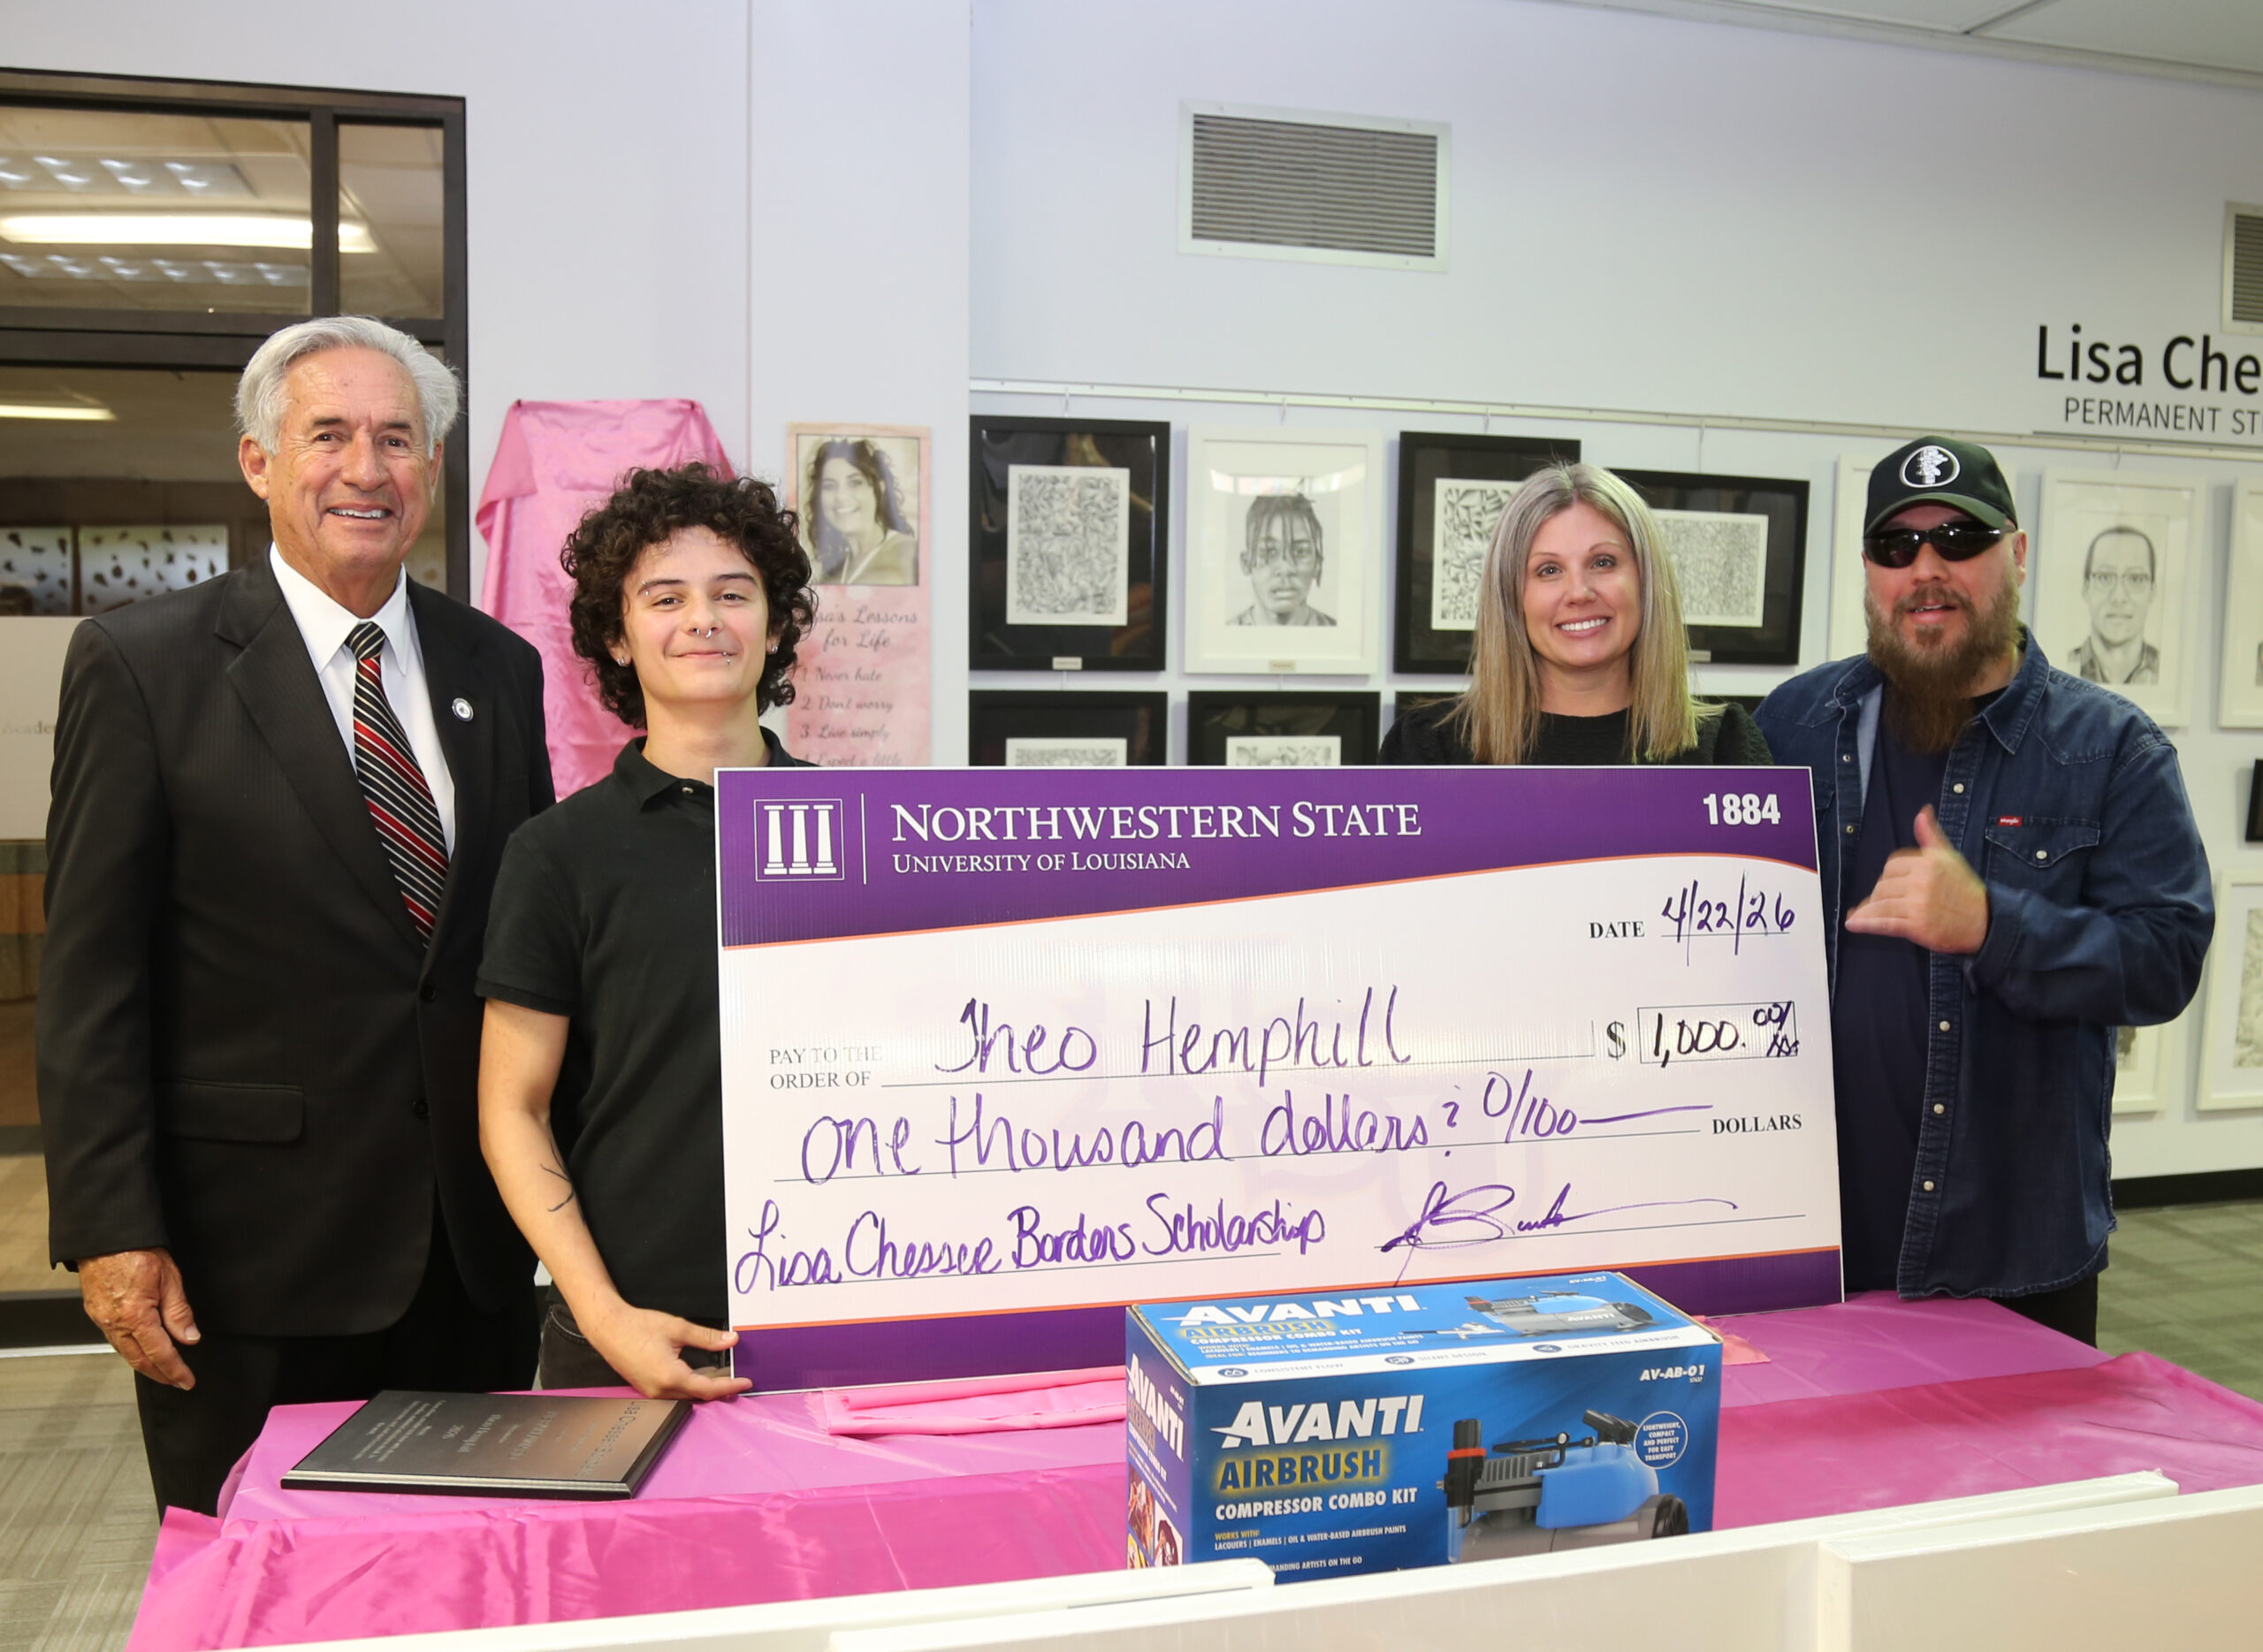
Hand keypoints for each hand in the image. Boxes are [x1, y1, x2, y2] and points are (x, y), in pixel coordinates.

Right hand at [77, 1248, 198, 1388]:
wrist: (106, 1237)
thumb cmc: (137, 1250)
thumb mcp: (169, 1278)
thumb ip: (179, 1312)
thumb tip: (189, 1338)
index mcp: (135, 1316)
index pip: (159, 1353)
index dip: (175, 1370)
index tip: (187, 1381)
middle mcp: (114, 1323)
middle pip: (139, 1360)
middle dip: (160, 1374)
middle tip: (177, 1382)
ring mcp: (101, 1319)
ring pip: (125, 1352)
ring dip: (144, 1365)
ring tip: (163, 1371)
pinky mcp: (96, 1313)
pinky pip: (114, 1340)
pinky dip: (130, 1350)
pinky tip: (141, 1351)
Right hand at [579, 1300, 751, 1401]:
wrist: (607, 1328)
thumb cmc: (638, 1326)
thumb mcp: (678, 1328)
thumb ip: (707, 1337)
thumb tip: (731, 1340)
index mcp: (671, 1377)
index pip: (708, 1388)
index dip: (729, 1386)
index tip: (745, 1382)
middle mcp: (661, 1390)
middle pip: (698, 1395)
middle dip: (719, 1389)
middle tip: (737, 1378)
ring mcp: (651, 1391)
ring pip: (685, 1395)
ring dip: (704, 1387)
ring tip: (722, 1376)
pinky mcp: (646, 1387)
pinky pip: (673, 1391)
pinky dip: (689, 1384)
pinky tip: (698, 1373)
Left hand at [1845, 805, 1990, 953]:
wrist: (1985, 921)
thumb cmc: (1965, 889)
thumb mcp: (1950, 858)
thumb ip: (1931, 836)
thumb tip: (1922, 813)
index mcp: (1929, 862)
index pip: (1891, 865)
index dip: (1888, 875)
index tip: (1890, 883)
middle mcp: (1922, 882)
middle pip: (1883, 885)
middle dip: (1879, 894)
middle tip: (1881, 901)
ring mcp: (1918, 905)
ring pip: (1881, 904)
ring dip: (1869, 910)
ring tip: (1861, 914)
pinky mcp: (1916, 926)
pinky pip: (1884, 923)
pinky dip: (1866, 923)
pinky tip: (1853, 923)